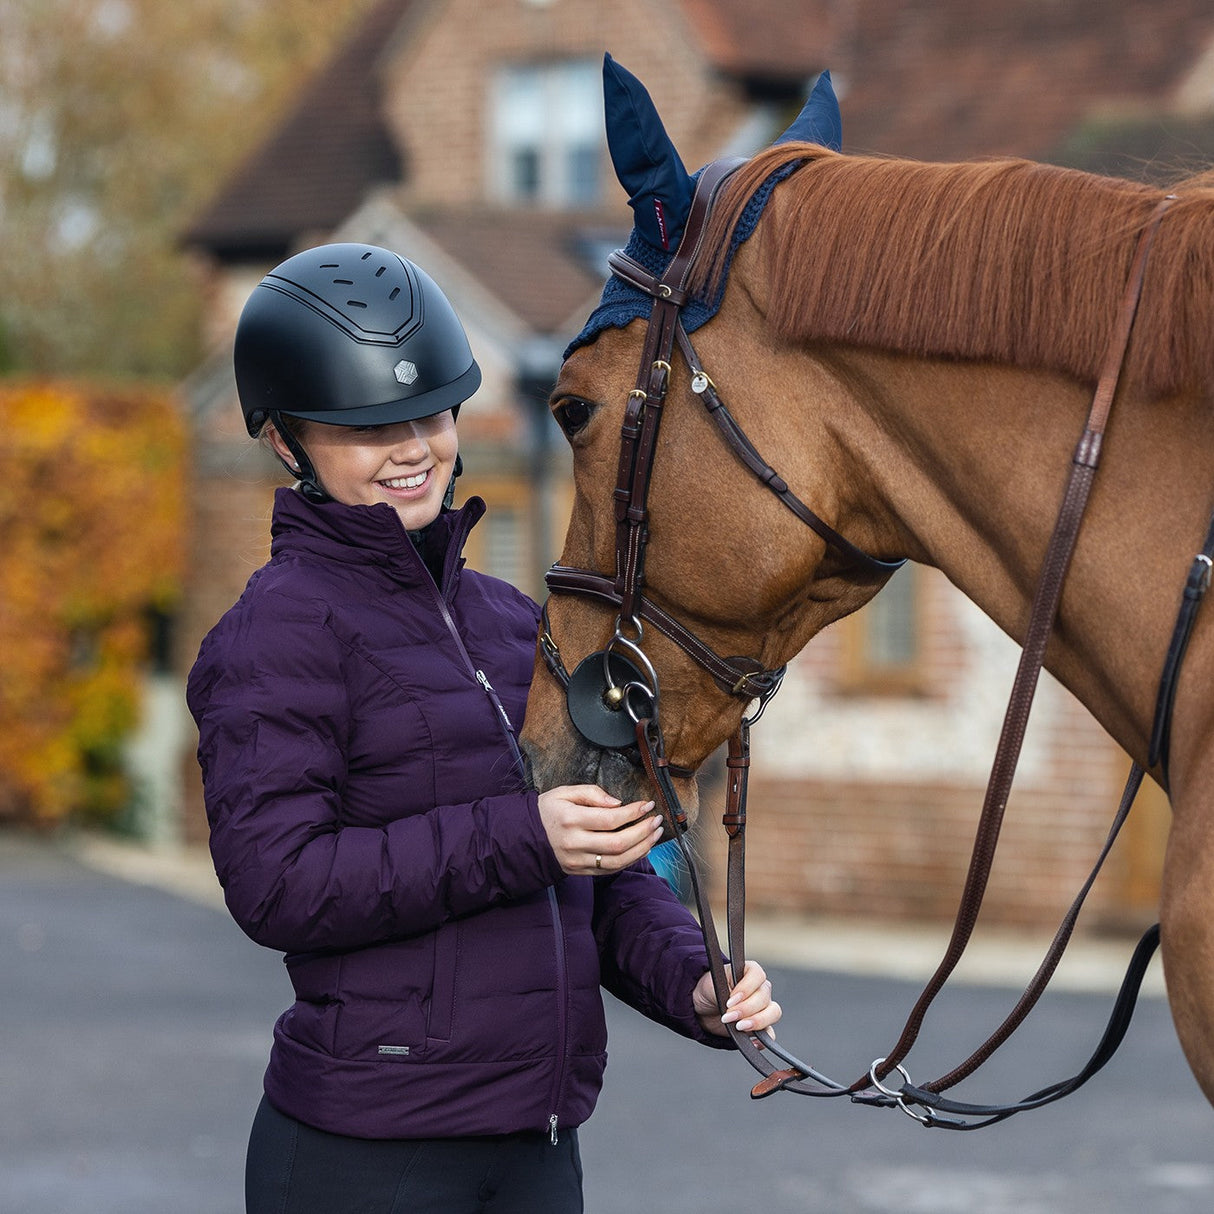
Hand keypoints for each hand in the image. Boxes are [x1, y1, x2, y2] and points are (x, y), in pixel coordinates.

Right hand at [537, 785, 661, 875]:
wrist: (524, 837)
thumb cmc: (547, 811)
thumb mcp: (564, 792)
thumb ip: (591, 793)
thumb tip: (617, 803)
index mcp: (570, 819)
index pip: (610, 819)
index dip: (633, 813)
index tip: (647, 805)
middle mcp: (574, 843)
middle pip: (618, 843)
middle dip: (643, 832)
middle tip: (657, 821)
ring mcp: (577, 860)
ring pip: (617, 861)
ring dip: (641, 848)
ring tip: (655, 835)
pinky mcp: (580, 871)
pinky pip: (610, 870)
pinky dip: (630, 861)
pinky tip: (641, 849)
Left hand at [692, 960, 780, 1037]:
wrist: (704, 1008)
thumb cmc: (710, 990)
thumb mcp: (712, 985)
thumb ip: (723, 991)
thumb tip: (732, 1004)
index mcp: (749, 972)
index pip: (758, 975)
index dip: (746, 988)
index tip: (730, 1000)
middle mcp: (760, 988)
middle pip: (764, 996)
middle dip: (746, 1009)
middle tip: (729, 1016)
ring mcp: (763, 1008)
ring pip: (773, 1013)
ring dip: (757, 1022)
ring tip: (739, 1027)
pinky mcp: (761, 1026)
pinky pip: (771, 1033)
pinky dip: (763, 1039)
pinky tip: (751, 1041)